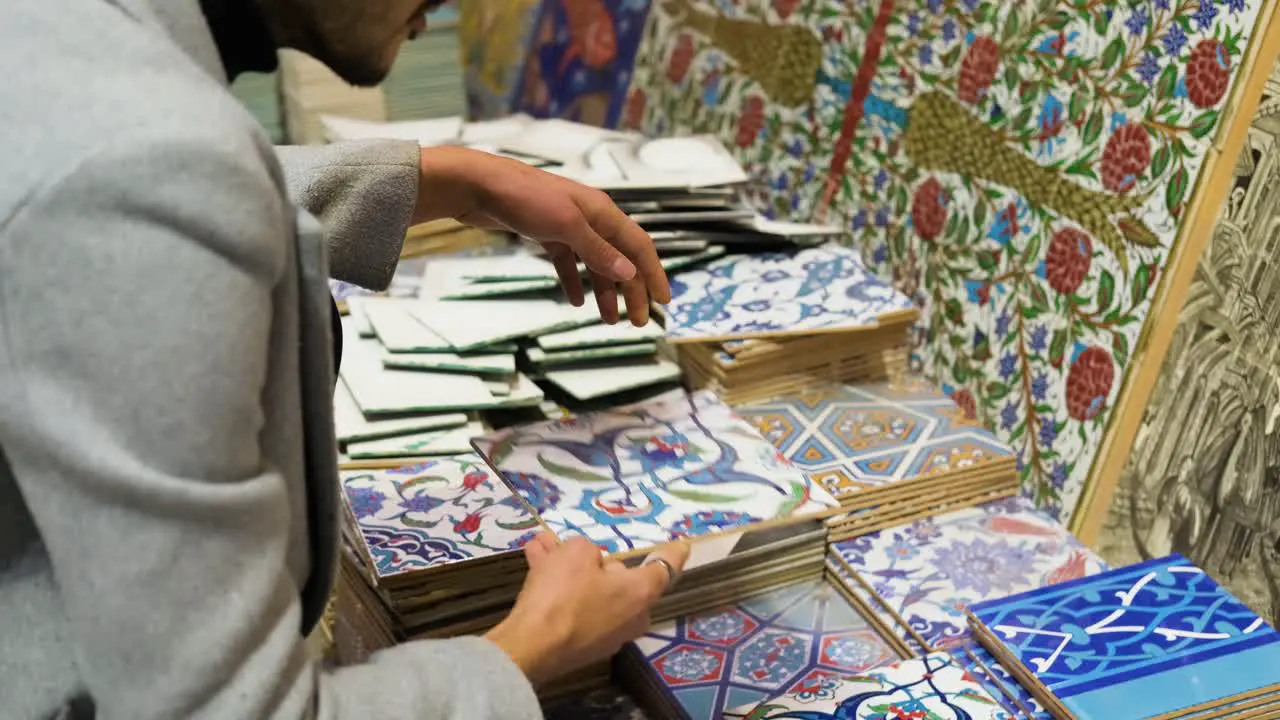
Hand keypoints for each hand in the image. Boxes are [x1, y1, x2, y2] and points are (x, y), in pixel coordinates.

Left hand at [415, 146, 670, 325]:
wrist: (478, 185)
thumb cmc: (524, 199)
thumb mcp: (565, 226)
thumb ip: (597, 250)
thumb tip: (629, 273)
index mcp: (602, 212)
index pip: (639, 246)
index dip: (654, 274)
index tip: (663, 302)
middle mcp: (590, 218)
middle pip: (619, 258)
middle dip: (630, 291)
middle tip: (636, 323)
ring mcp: (567, 225)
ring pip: (595, 263)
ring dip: (604, 291)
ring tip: (608, 320)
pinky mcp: (545, 233)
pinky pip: (568, 261)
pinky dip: (574, 281)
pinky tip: (577, 301)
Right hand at [484, 533, 689, 686]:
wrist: (533, 646)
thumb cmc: (563, 593)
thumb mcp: (575, 553)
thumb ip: (588, 550)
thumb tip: (589, 562)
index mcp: (640, 592)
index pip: (664, 567)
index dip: (672, 552)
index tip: (683, 545)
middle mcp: (632, 616)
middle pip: (620, 579)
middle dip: (594, 560)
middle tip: (569, 545)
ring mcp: (609, 634)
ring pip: (592, 590)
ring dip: (567, 569)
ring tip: (541, 545)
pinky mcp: (584, 646)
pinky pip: (577, 607)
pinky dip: (560, 588)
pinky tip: (535, 564)